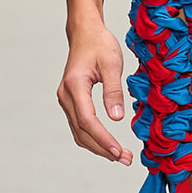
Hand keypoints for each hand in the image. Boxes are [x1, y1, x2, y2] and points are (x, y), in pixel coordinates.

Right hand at [57, 26, 133, 164]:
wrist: (85, 33)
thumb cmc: (100, 44)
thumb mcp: (112, 63)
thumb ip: (113, 91)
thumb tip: (117, 118)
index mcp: (75, 86)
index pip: (87, 120)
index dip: (103, 139)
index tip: (119, 151)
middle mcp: (65, 95)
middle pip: (82, 131)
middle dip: (103, 149)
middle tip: (125, 160)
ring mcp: (66, 99)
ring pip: (79, 132)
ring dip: (98, 147)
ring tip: (120, 156)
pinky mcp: (70, 101)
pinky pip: (79, 125)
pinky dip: (93, 138)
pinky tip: (108, 144)